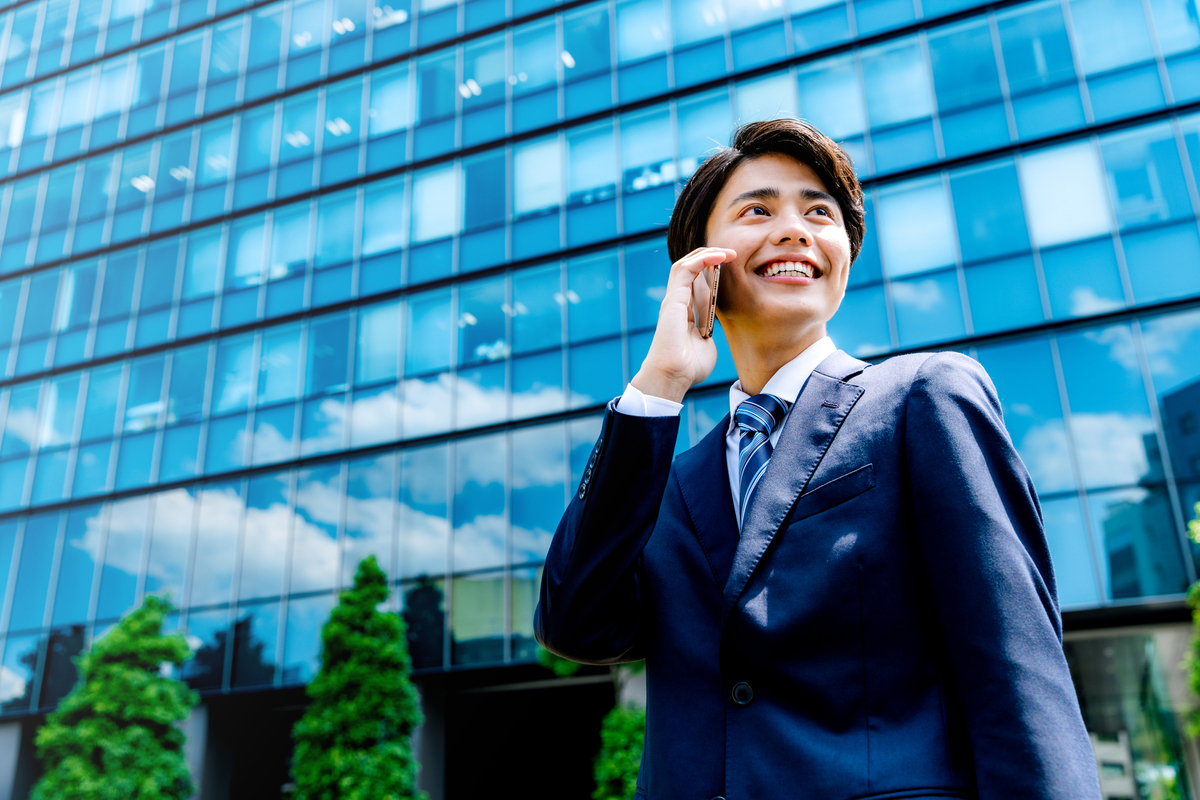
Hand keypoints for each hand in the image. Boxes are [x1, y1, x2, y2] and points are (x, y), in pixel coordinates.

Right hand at [631, 247, 734, 402]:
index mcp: (684, 313)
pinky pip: (685, 269)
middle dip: (710, 257)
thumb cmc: (688, 368)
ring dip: (707, 254)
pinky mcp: (673, 298)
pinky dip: (702, 259)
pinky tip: (719, 257)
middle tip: (732, 254)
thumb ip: (708, 332)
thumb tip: (712, 329)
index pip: (696, 283)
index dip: (712, 271)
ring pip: (685, 264)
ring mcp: (674, 299)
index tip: (731, 267)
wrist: (674, 376)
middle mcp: (677, 302)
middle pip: (690, 268)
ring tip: (726, 252)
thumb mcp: (706, 345)